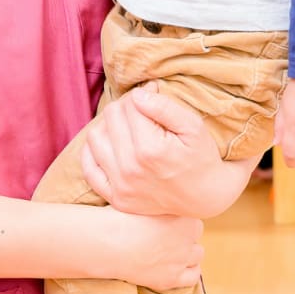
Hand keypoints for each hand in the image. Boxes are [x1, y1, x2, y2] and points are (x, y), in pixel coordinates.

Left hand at [82, 85, 221, 216]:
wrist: (205, 196)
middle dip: (126, 107)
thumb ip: (163, 107)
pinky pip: (88, 168)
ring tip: (128, 127)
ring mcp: (121, 186)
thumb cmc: (200, 156)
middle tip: (142, 111)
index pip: (129, 104)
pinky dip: (93, 151)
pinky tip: (111, 145)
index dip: (142, 95)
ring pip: (94, 137)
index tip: (153, 96)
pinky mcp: (116, 199)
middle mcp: (130, 169)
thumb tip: (137, 95)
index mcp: (150, 149)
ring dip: (109, 126)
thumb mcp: (192, 126)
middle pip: (111, 117)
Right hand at [102, 208, 203, 290]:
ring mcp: (182, 257)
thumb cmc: (120, 217)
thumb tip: (164, 196)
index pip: (191, 214)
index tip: (167, 219)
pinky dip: (189, 272)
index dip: (179, 217)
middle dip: (185, 234)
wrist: (110, 242)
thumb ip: (159, 199)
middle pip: (196, 233)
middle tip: (166, 234)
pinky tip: (176, 267)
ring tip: (171, 250)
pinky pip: (193, 276)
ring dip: (188, 252)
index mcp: (182, 212)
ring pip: (198, 254)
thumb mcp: (142, 199)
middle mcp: (187, 235)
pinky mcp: (173, 277)